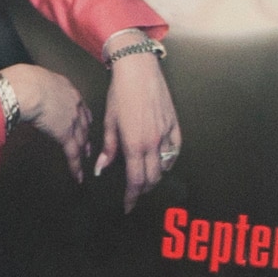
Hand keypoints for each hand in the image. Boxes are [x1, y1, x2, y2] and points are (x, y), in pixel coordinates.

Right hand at [0, 62, 92, 180]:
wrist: (26, 88)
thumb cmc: (23, 80)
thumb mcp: (33, 77)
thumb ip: (36, 86)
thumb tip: (25, 88)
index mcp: (66, 87)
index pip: (79, 104)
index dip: (82, 116)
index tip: (84, 122)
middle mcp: (74, 103)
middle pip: (83, 123)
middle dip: (86, 135)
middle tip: (88, 145)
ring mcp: (72, 120)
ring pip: (80, 139)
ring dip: (83, 151)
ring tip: (84, 159)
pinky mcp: (65, 135)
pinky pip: (72, 154)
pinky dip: (75, 166)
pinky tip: (78, 176)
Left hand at [97, 51, 180, 206]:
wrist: (138, 70)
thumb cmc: (121, 92)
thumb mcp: (109, 121)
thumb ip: (109, 148)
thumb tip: (102, 167)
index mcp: (134, 143)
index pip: (135, 181)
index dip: (132, 197)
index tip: (128, 206)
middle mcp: (153, 142)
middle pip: (151, 178)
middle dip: (142, 190)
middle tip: (134, 194)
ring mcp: (166, 134)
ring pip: (164, 167)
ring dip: (155, 177)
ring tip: (146, 179)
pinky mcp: (174, 124)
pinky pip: (175, 150)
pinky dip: (169, 160)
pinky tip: (163, 162)